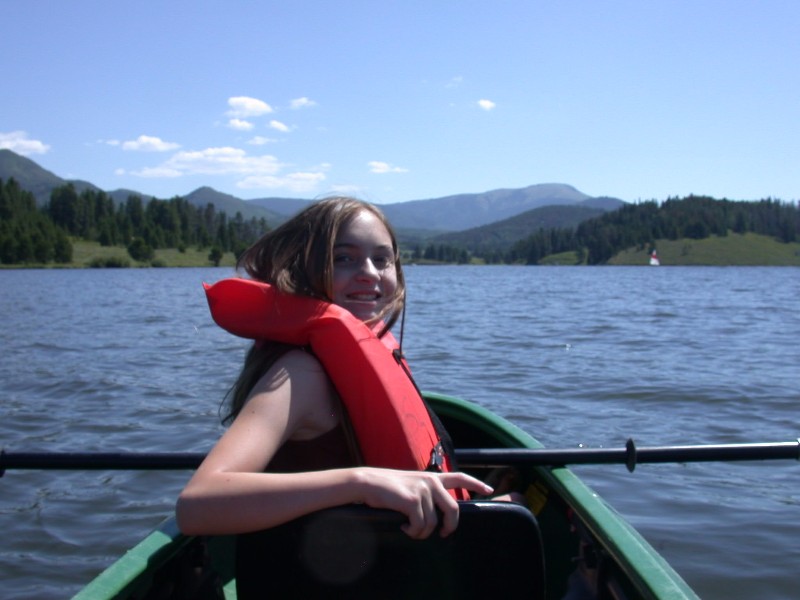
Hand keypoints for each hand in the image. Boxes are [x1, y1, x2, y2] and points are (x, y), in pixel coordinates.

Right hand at [352, 468, 492, 538]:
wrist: (367, 483)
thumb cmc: (386, 487)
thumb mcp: (410, 483)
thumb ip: (425, 491)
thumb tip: (434, 513)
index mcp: (431, 477)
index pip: (459, 477)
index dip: (476, 483)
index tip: (488, 490)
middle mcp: (431, 482)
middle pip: (454, 509)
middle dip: (450, 526)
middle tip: (443, 534)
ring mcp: (423, 491)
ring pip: (433, 523)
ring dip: (421, 532)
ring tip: (410, 529)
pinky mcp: (413, 501)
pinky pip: (420, 526)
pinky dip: (412, 531)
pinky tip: (403, 527)